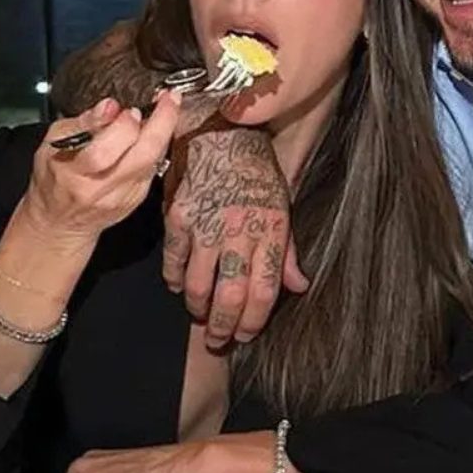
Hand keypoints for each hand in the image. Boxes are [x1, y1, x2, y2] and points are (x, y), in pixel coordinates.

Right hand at [23, 92, 181, 243]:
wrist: (60, 221)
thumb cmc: (54, 178)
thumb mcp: (54, 144)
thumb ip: (83, 124)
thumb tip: (110, 107)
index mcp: (74, 175)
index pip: (104, 152)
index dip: (122, 126)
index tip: (128, 108)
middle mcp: (101, 189)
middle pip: (142, 155)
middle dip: (162, 122)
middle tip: (167, 99)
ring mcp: (123, 197)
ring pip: (154, 160)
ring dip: (165, 131)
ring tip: (166, 108)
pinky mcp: (137, 199)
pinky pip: (154, 167)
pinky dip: (158, 146)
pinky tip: (156, 132)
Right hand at [162, 129, 305, 348]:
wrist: (224, 132)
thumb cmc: (257, 172)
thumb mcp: (283, 206)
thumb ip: (288, 250)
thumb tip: (300, 286)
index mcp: (271, 229)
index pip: (266, 289)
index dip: (255, 319)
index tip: (246, 334)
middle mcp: (240, 230)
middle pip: (231, 294)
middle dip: (224, 327)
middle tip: (218, 340)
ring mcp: (206, 224)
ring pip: (199, 284)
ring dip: (198, 308)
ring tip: (200, 318)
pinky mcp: (179, 216)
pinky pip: (173, 259)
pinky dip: (173, 279)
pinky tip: (178, 287)